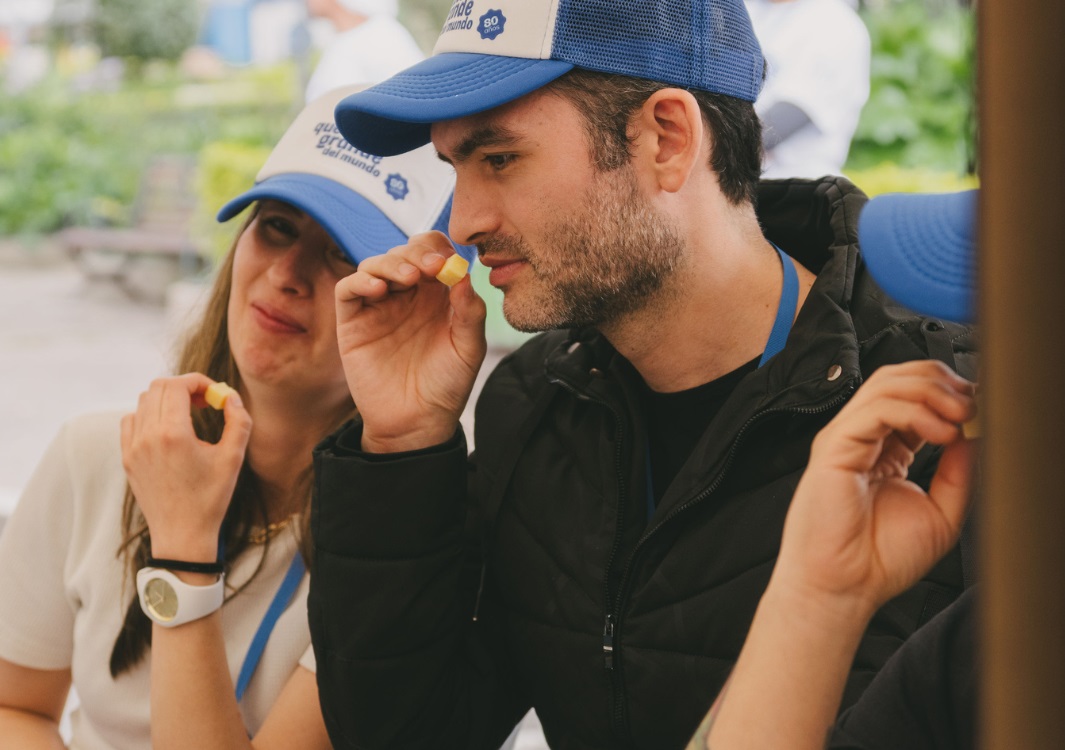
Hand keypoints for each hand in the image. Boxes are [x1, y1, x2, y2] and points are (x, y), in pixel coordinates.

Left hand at [120, 374, 252, 561]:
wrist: (182, 534)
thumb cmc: (211, 498)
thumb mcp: (233, 458)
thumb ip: (238, 421)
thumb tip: (231, 397)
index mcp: (173, 434)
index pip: (177, 385)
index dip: (199, 381)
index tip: (214, 394)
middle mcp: (147, 436)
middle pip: (158, 387)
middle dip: (184, 387)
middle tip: (204, 401)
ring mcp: (133, 448)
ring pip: (143, 401)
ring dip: (166, 400)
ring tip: (188, 415)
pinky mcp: (127, 458)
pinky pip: (131, 421)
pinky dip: (149, 415)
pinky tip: (167, 429)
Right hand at [334, 231, 486, 452]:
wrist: (417, 423)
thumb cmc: (446, 385)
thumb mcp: (469, 348)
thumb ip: (470, 312)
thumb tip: (463, 275)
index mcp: (437, 295)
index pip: (434, 254)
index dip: (439, 251)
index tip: (448, 264)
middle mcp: (407, 295)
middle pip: (405, 252)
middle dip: (417, 253)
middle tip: (429, 268)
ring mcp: (379, 306)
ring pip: (376, 264)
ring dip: (391, 263)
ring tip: (408, 278)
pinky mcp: (353, 322)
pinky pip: (348, 289)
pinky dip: (360, 281)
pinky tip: (378, 290)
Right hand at [772, 360, 976, 617]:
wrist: (846, 587)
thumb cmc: (879, 559)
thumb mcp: (942, 511)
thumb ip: (959, 471)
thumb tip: (977, 433)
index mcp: (885, 448)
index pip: (916, 397)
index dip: (953, 394)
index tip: (984, 410)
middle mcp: (863, 437)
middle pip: (900, 378)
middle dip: (943, 382)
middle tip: (974, 406)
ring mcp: (846, 438)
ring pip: (887, 383)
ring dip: (932, 391)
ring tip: (961, 415)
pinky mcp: (834, 446)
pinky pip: (874, 410)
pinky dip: (913, 412)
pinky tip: (940, 433)